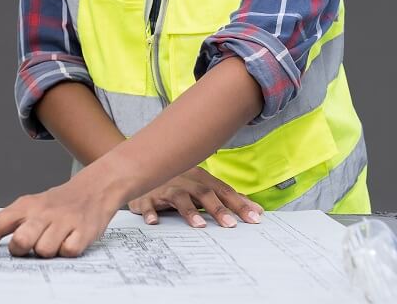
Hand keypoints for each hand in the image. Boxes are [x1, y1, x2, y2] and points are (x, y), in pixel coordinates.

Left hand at [0, 173, 117, 259]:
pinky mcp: (82, 231)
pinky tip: (70, 238)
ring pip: (44, 250)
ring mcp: (62, 221)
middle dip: (23, 249)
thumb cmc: (57, 203)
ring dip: (48, 251)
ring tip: (55, 238)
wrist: (94, 189)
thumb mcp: (30, 207)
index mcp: (24, 206)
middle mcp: (41, 212)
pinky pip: (67, 252)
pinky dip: (68, 251)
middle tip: (32, 243)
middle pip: (20, 242)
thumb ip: (8, 224)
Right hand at [127, 166, 262, 227]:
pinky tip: (154, 222)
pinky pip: (147, 203)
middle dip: (218, 208)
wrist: (139, 170)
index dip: (239, 204)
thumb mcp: (201, 188)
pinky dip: (150, 211)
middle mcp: (184, 179)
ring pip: (179, 197)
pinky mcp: (146, 195)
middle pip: (204, 192)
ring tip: (200, 226)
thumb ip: (227, 199)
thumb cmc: (177, 184)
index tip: (255, 218)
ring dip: (189, 211)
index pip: (223, 190)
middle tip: (232, 225)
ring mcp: (164, 186)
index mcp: (200, 177)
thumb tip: (257, 209)